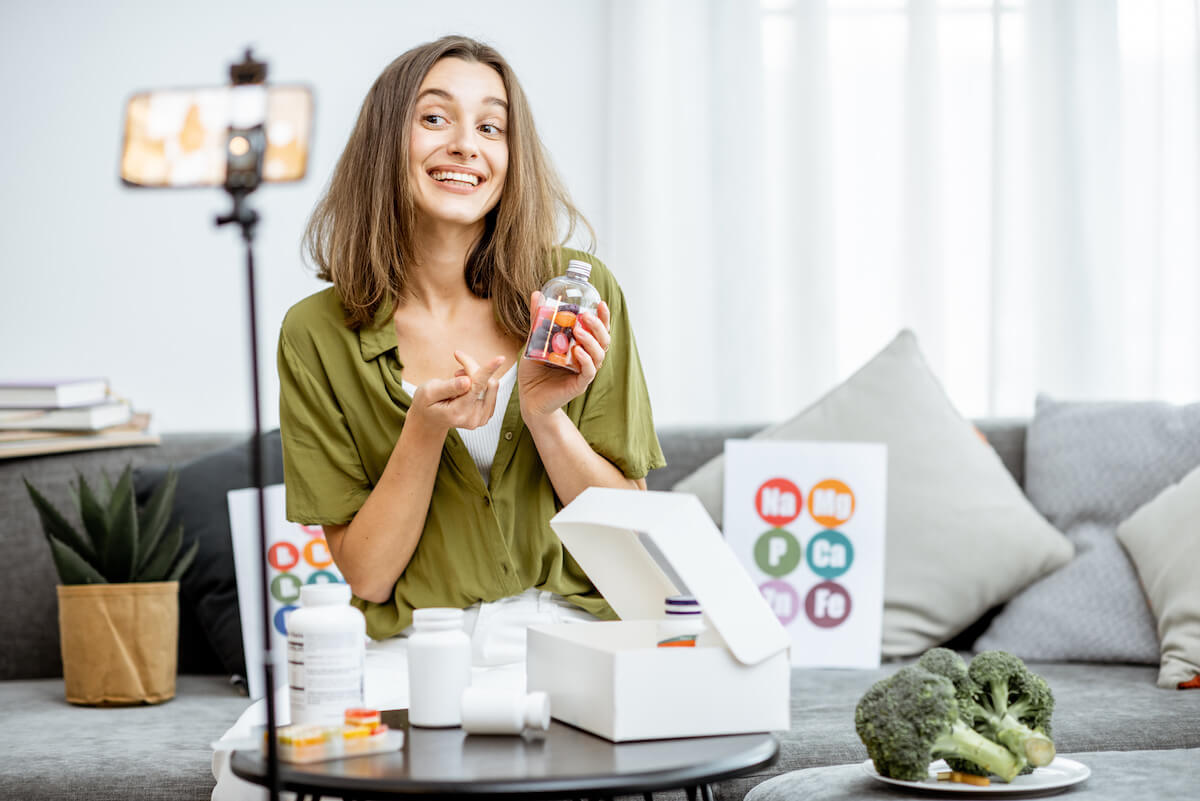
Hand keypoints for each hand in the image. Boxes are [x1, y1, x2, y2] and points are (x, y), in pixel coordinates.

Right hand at [409, 352, 505, 432]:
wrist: (429, 420)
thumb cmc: (426, 403)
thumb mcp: (429, 392)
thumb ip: (449, 387)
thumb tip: (467, 381)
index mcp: (457, 412)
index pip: (476, 387)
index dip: (488, 370)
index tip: (500, 358)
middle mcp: (473, 418)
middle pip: (485, 382)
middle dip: (472, 369)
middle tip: (456, 366)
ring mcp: (481, 418)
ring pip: (490, 385)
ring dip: (476, 376)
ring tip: (458, 379)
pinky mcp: (486, 415)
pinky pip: (491, 391)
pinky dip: (480, 383)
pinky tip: (465, 387)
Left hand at [518, 290, 611, 421]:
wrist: (528, 397)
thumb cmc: (534, 370)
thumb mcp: (535, 341)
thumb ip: (538, 320)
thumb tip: (537, 294)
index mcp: (581, 346)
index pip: (598, 330)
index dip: (603, 317)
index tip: (601, 303)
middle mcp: (587, 358)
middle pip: (604, 340)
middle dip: (598, 326)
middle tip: (585, 316)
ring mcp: (584, 372)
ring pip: (599, 355)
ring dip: (591, 341)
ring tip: (579, 331)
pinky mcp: (579, 385)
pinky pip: (588, 371)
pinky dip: (585, 360)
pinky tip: (577, 351)